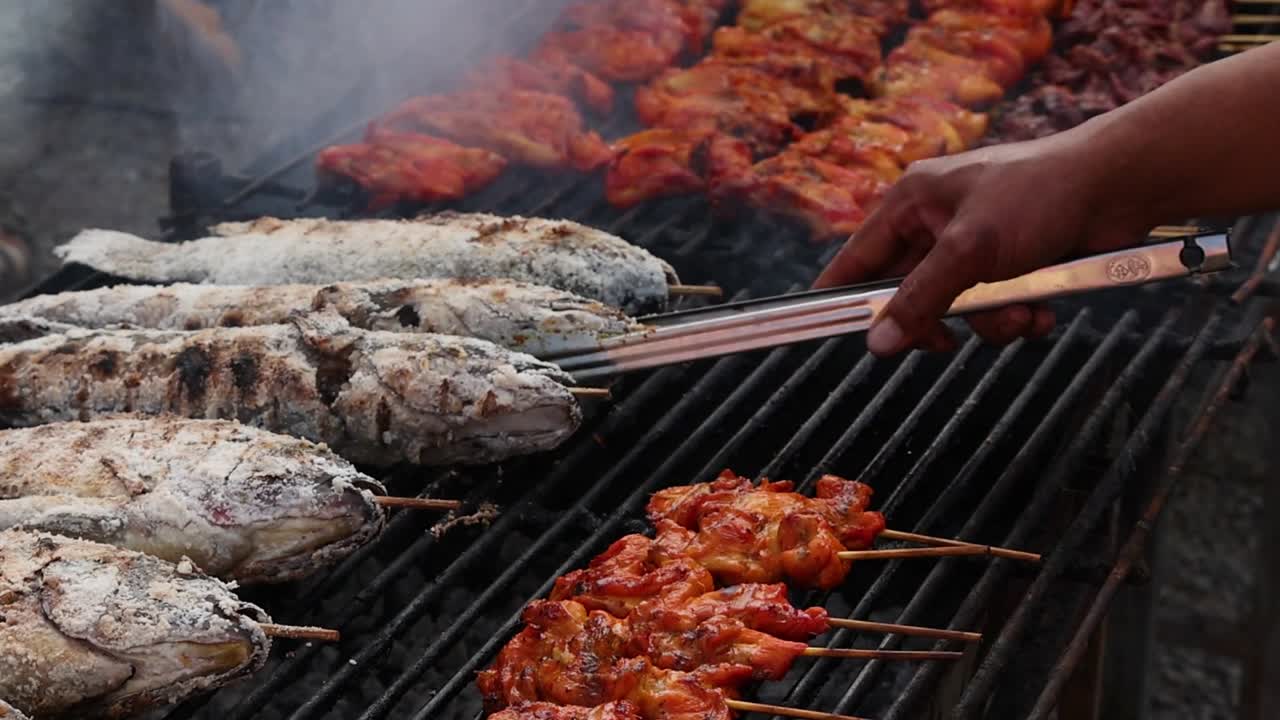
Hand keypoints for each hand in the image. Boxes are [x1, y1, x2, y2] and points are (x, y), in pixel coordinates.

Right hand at [814, 130, 1153, 355]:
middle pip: (910, 294)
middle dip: (940, 319)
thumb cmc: (1039, 195)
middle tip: (949, 339)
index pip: (858, 258)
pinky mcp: (1012, 263)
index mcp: (912, 202)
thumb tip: (878, 342)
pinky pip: (995, 307)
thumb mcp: (970, 251)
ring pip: (957, 308)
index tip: (831, 328)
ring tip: (1021, 313)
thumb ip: (920, 300)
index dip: (844, 296)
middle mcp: (937, 222)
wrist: (1119, 184)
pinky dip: (1018, 315)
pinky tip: (1042, 310)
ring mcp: (975, 244)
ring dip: (990, 322)